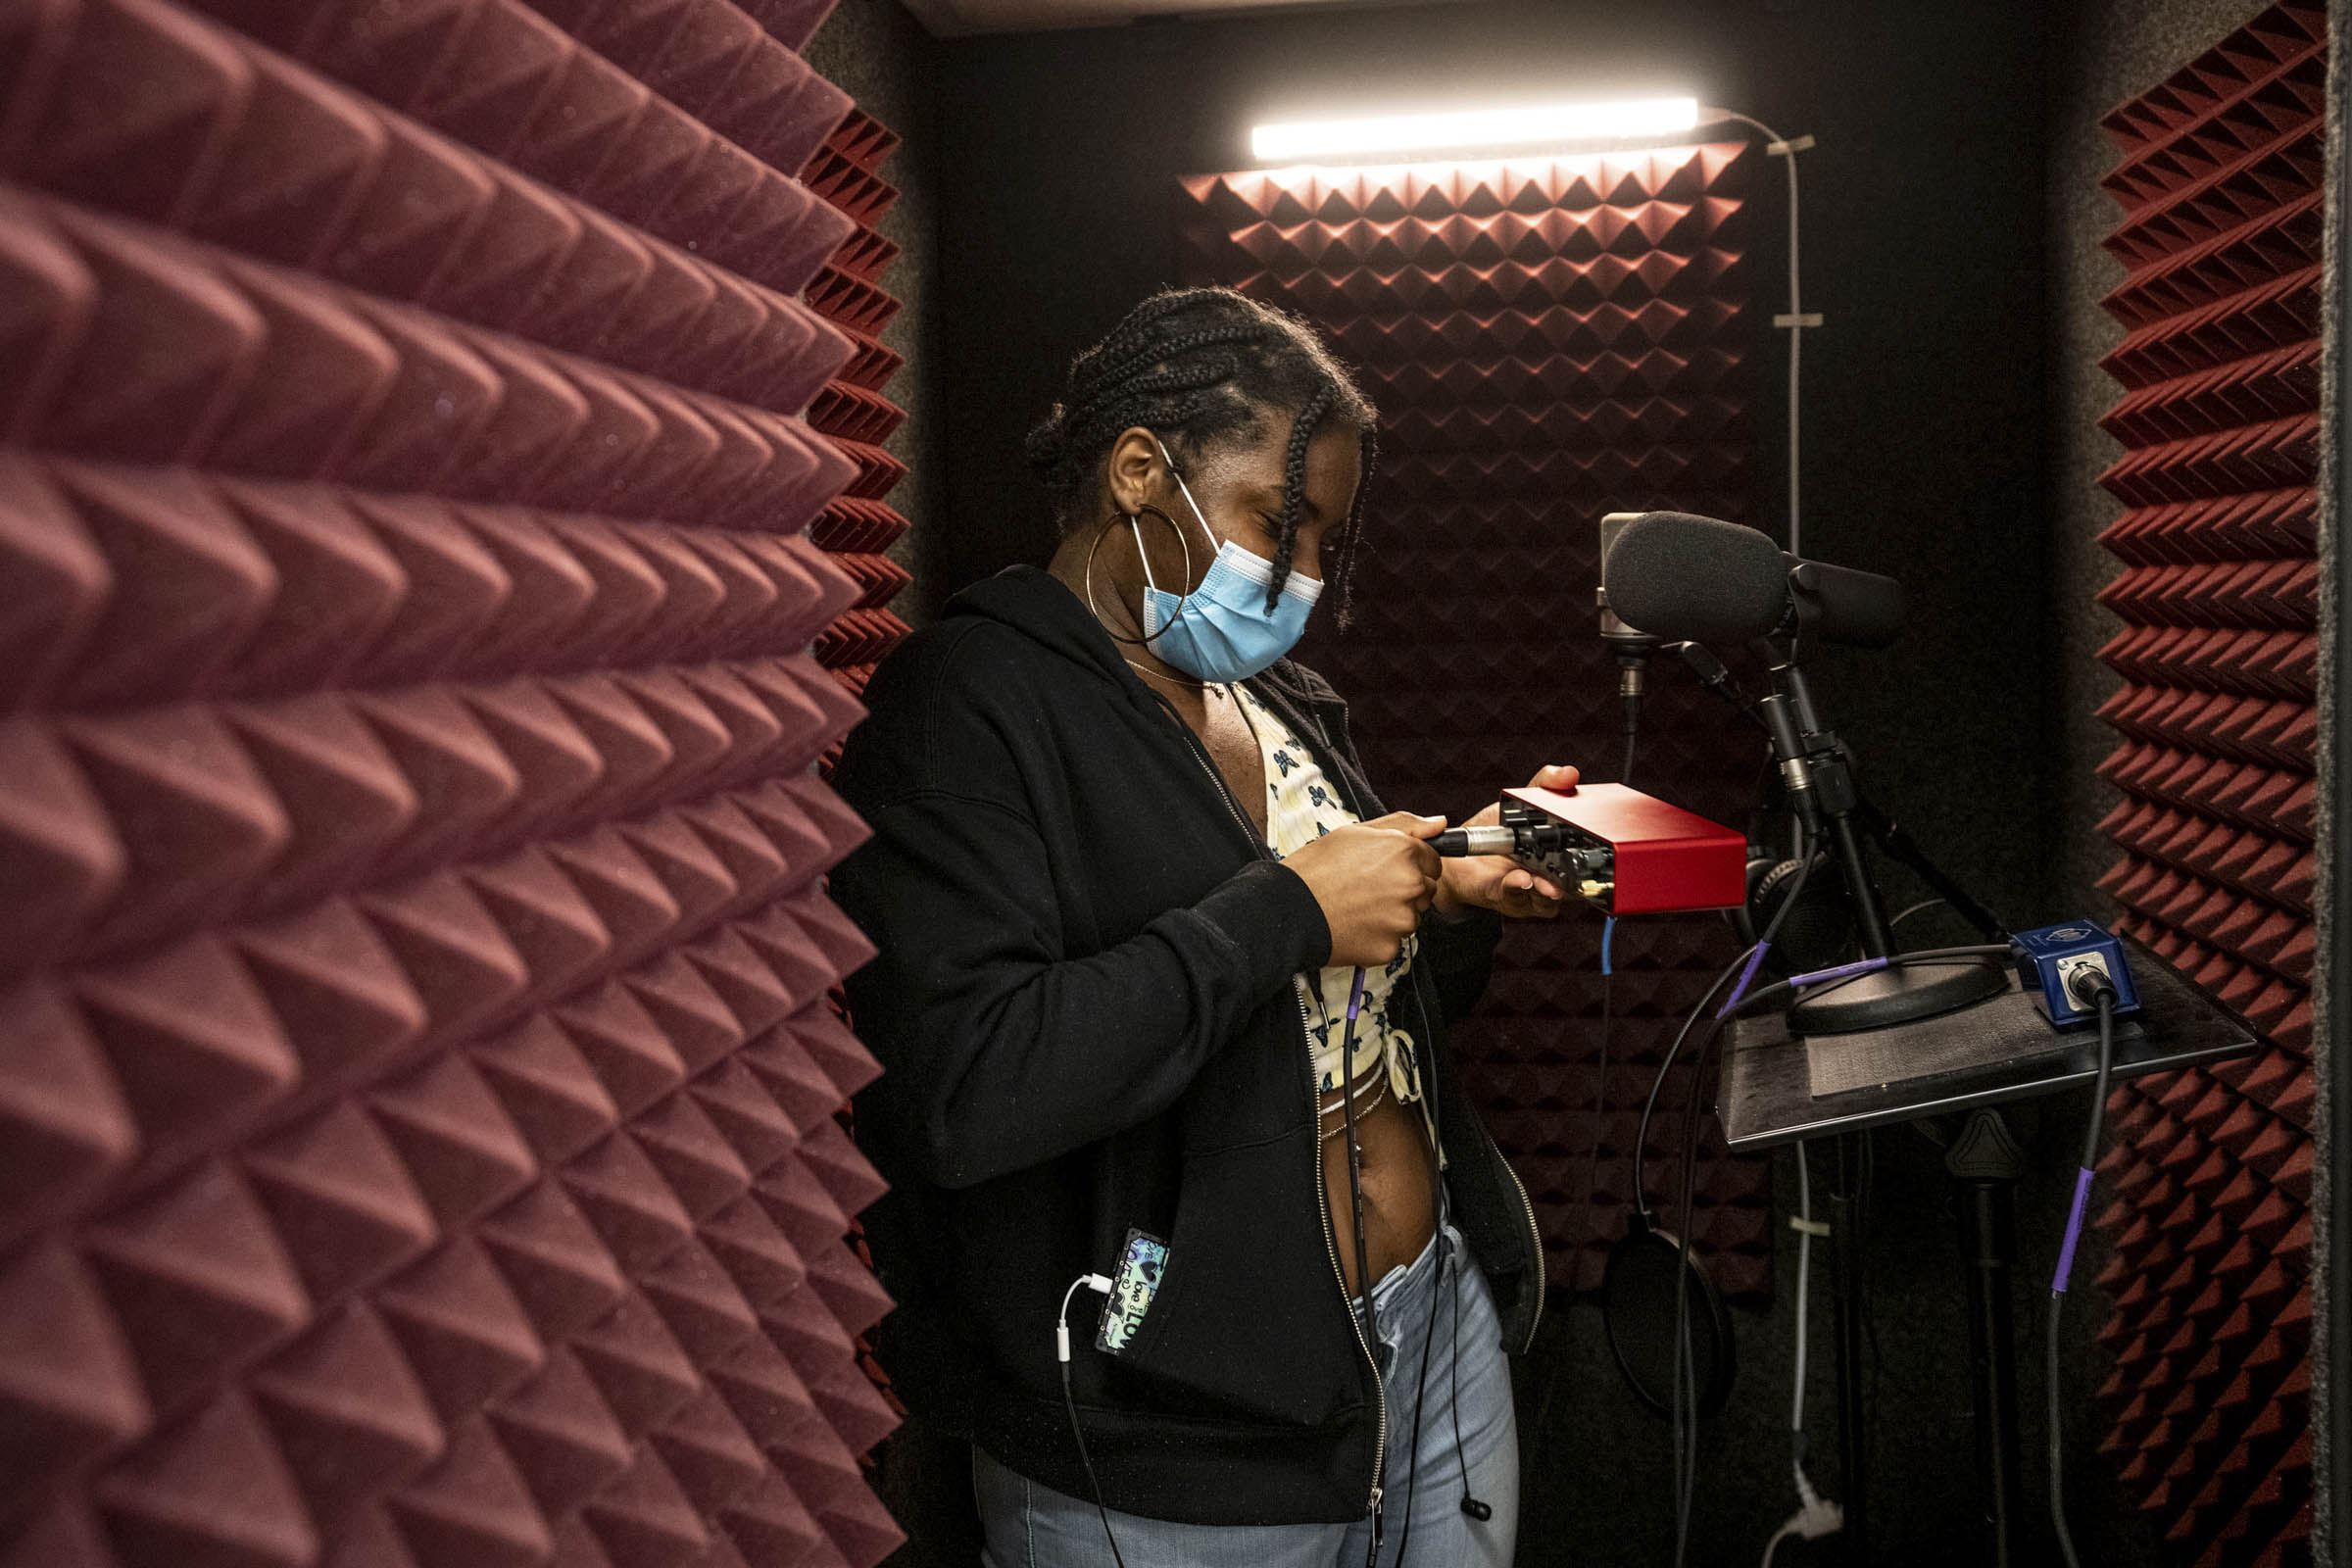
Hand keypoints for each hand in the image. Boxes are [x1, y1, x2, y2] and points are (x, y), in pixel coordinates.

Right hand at [1283, 811, 1443, 966]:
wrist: (1288, 909)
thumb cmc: (1315, 870)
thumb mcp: (1355, 833)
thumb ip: (1404, 825)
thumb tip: (1438, 824)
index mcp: (1404, 852)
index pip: (1433, 861)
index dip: (1412, 864)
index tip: (1390, 870)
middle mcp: (1410, 884)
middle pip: (1426, 890)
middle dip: (1405, 889)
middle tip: (1369, 888)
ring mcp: (1402, 919)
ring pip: (1412, 917)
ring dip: (1394, 914)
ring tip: (1359, 906)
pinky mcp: (1391, 947)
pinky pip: (1395, 941)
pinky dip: (1380, 936)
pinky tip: (1356, 924)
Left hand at [1432, 764, 1580, 918]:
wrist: (1458, 856)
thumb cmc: (1492, 831)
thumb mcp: (1519, 802)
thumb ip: (1544, 785)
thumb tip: (1569, 773)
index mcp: (1557, 852)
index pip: (1582, 855)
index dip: (1588, 852)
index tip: (1591, 842)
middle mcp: (1549, 875)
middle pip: (1571, 883)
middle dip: (1571, 879)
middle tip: (1565, 868)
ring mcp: (1532, 891)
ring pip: (1548, 898)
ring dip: (1546, 889)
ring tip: (1539, 879)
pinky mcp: (1510, 900)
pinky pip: (1518, 899)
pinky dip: (1518, 889)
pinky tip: (1519, 879)